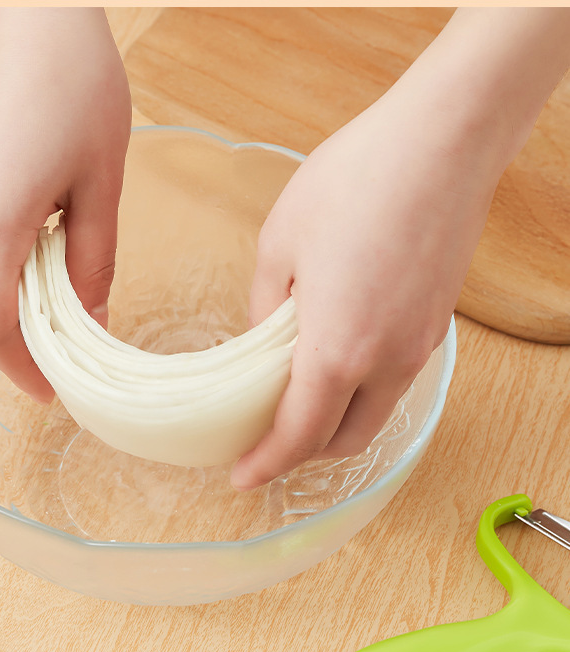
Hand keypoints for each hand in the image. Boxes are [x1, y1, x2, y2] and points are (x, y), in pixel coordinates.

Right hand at [0, 8, 130, 402]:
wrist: (33, 9)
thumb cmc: (77, 85)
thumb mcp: (102, 186)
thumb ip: (94, 262)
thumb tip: (93, 319)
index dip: (21, 368)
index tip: (53, 391)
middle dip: (18, 341)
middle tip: (66, 355)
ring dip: (10, 301)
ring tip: (61, 305)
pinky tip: (37, 256)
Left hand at [230, 83, 507, 489]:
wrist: (441, 142)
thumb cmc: (354, 183)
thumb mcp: (279, 243)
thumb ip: (265, 306)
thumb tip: (265, 337)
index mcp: (338, 350)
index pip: (298, 435)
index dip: (267, 464)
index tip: (242, 477)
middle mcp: (387, 362)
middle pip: (344, 440)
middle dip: (302, 452)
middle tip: (265, 438)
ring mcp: (418, 346)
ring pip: (374, 414)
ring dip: (334, 422)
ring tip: (296, 399)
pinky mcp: (435, 324)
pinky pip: (393, 380)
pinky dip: (361, 391)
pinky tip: (336, 357)